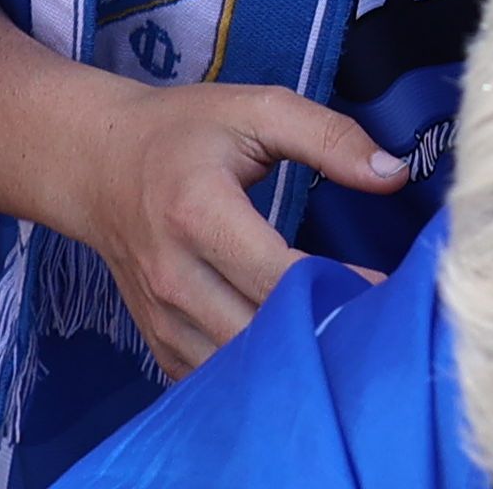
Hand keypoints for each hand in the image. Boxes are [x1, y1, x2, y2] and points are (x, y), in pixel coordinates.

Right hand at [71, 81, 407, 376]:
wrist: (98, 166)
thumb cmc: (182, 133)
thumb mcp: (256, 110)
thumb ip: (328, 137)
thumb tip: (394, 174)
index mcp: (198, 213)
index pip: (276, 275)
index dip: (336, 289)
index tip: (385, 289)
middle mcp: (173, 276)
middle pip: (259, 333)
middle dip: (320, 333)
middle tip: (371, 320)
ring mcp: (161, 319)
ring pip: (238, 369)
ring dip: (292, 361)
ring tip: (339, 338)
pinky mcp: (159, 344)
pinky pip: (215, 381)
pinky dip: (257, 377)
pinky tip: (293, 352)